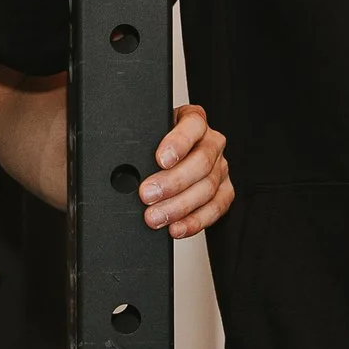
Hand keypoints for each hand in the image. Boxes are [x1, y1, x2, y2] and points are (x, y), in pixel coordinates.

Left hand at [142, 103, 231, 234]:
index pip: (192, 126)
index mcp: (193, 120)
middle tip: (147, 194)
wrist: (170, 155)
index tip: (160, 159)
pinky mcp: (224, 191)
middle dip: (172, 182)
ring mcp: (220, 167)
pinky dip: (195, 221)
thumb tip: (124, 166)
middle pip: (201, 162)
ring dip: (179, 207)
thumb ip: (143, 145)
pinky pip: (215, 208)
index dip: (178, 143)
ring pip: (207, 188)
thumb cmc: (156, 144)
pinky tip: (176, 227)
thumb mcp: (148, 135)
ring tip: (155, 217)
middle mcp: (211, 142)